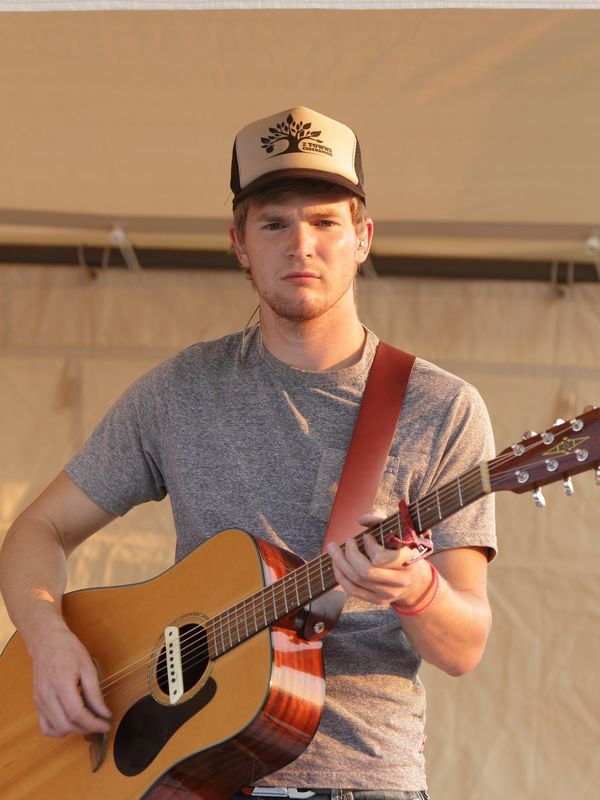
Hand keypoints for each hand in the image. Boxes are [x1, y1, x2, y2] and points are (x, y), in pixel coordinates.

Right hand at [29, 618, 110, 737]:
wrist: (47, 641)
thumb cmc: (69, 650)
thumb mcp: (88, 667)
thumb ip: (94, 693)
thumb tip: (103, 713)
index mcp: (61, 682)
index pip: (77, 713)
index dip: (93, 723)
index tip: (106, 724)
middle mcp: (46, 695)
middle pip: (66, 724)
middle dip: (86, 729)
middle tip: (100, 724)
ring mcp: (39, 700)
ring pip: (55, 729)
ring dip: (73, 731)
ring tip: (87, 722)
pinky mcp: (36, 703)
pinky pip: (45, 726)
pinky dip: (58, 730)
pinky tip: (70, 723)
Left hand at [327, 510, 431, 606]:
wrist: (415, 581)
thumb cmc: (402, 549)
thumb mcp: (398, 531)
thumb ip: (380, 519)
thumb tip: (360, 520)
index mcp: (408, 562)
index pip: (381, 558)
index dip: (369, 546)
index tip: (366, 536)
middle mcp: (399, 581)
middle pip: (366, 571)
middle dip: (349, 554)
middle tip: (347, 541)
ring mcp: (388, 594)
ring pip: (357, 580)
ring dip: (340, 563)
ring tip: (334, 549)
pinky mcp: (377, 600)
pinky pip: (353, 590)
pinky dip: (341, 576)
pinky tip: (336, 564)